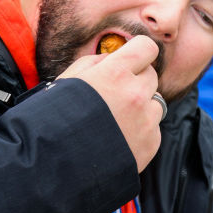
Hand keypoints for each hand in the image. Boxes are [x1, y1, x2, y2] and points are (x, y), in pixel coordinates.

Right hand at [57, 35, 161, 171]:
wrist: (55, 164)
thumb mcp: (69, 80)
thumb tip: (114, 59)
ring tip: (116, 121)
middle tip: (115, 95)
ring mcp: (145, 121)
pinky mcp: (150, 144)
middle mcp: (135, 94)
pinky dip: (141, 131)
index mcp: (115, 73)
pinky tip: (119, 138)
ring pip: (156, 103)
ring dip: (142, 107)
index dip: (138, 52)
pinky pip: (154, 129)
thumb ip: (96, 63)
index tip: (132, 60)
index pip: (147, 47)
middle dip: (136, 81)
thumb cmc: (56, 119)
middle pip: (151, 75)